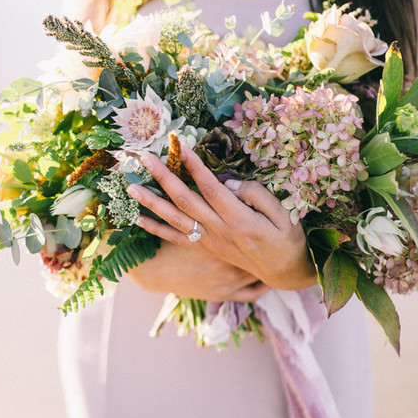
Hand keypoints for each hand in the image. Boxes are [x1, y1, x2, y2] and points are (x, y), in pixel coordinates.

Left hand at [127, 146, 316, 290]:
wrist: (283, 271)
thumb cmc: (287, 238)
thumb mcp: (284, 214)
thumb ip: (256, 194)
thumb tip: (228, 181)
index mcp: (240, 220)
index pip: (211, 188)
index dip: (194, 166)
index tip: (179, 146)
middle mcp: (219, 231)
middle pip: (185, 200)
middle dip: (163, 177)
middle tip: (144, 158)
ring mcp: (208, 240)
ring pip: (174, 219)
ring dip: (151, 202)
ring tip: (130, 186)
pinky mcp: (204, 246)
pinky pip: (174, 238)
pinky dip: (153, 228)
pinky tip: (135, 218)